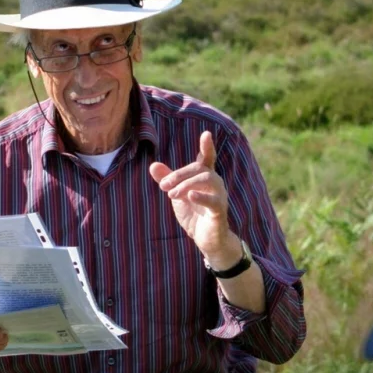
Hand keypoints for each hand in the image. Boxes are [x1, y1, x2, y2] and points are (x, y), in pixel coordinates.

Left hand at [149, 131, 237, 264]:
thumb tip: (152, 165)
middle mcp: (215, 183)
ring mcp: (219, 196)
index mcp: (204, 177)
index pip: (207, 158)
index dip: (207, 146)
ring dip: (186, 184)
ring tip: (172, 194)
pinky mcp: (219, 211)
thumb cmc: (193, 213)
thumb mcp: (177, 194)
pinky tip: (190, 196)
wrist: (205, 239)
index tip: (207, 133)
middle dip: (179, 175)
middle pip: (199, 168)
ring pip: (207, 180)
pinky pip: (214, 201)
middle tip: (163, 186)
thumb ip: (167, 179)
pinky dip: (201, 197)